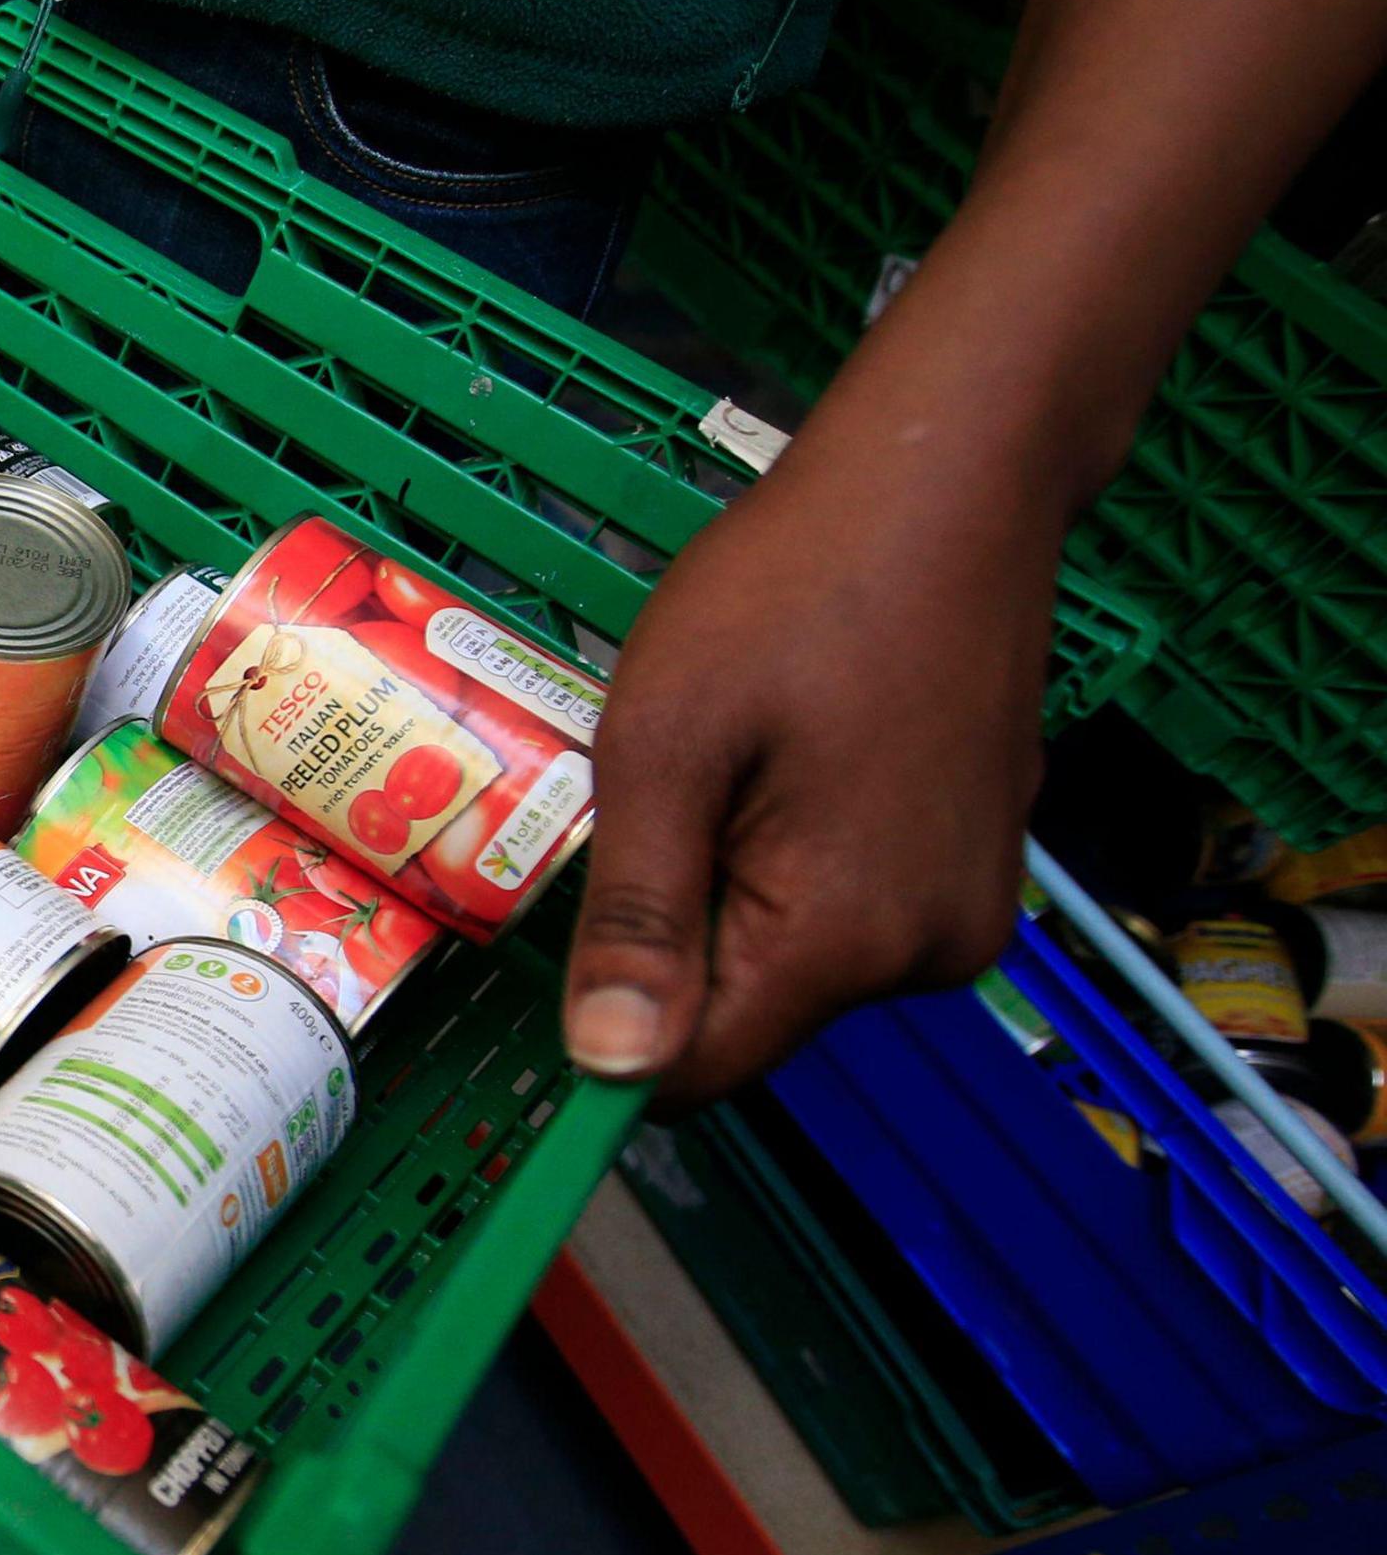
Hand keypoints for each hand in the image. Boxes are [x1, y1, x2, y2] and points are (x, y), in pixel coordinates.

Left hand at [555, 423, 1049, 1104]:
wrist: (951, 482)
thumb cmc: (793, 590)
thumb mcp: (666, 746)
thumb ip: (639, 915)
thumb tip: (608, 1069)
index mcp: (847, 940)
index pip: (696, 1072)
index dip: (612, 1027)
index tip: (578, 919)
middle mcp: (928, 955)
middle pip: (744, 1013)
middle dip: (678, 927)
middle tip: (674, 785)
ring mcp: (966, 909)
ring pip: (792, 958)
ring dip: (734, 883)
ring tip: (741, 756)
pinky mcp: (976, 862)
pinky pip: (850, 906)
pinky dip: (795, 855)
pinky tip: (795, 753)